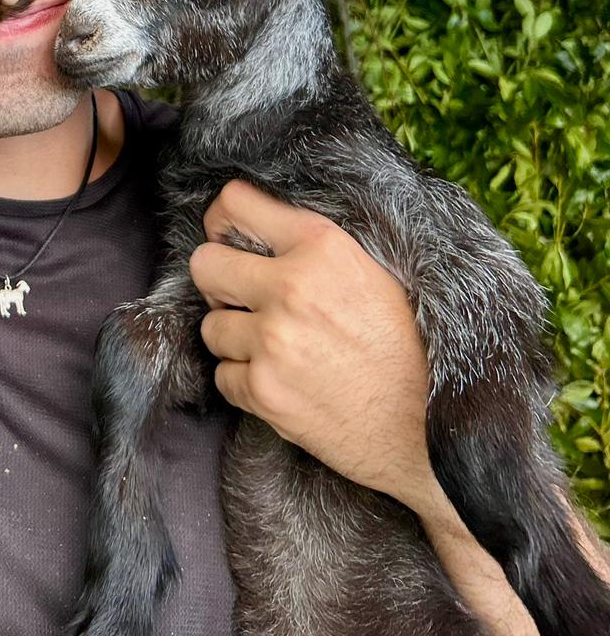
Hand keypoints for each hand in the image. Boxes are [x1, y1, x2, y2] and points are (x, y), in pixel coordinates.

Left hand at [191, 180, 434, 511]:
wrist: (431, 432)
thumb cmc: (412, 351)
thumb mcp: (378, 274)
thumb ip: (318, 247)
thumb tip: (262, 228)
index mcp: (322, 246)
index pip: (235, 203)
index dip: (223, 221)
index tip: (227, 237)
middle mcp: (291, 287)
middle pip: (204, 264)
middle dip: (218, 282)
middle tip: (243, 299)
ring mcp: (272, 341)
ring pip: (211, 326)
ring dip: (235, 338)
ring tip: (277, 349)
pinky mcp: (263, 392)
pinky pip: (223, 376)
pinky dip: (245, 383)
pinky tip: (283, 383)